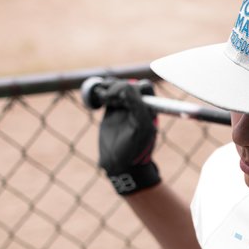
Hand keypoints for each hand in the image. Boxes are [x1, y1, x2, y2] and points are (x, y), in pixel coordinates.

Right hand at [98, 80, 160, 194]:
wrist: (120, 164)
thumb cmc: (136, 149)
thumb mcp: (141, 128)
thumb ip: (138, 107)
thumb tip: (127, 87)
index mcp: (150, 109)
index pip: (145, 87)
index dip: (133, 87)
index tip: (122, 96)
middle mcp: (138, 106)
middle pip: (129, 85)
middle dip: (117, 87)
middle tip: (108, 99)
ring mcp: (124, 107)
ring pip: (117, 87)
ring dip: (108, 87)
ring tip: (102, 98)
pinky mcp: (111, 110)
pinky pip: (107, 94)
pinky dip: (101, 92)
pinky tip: (97, 100)